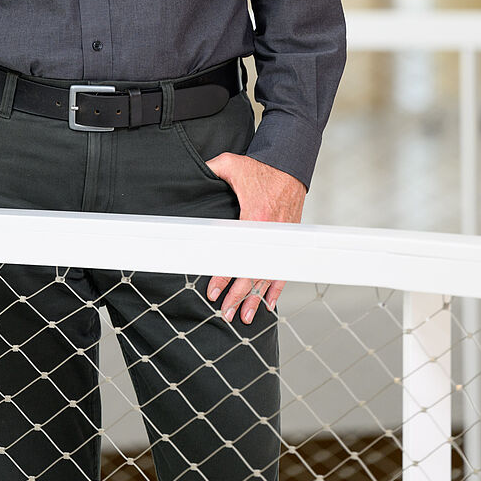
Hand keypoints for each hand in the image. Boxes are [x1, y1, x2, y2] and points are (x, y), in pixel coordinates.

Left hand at [204, 153, 304, 324]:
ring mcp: (280, 239)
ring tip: (245, 316)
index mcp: (254, 217)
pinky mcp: (286, 239)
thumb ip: (211, 169)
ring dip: (257, 298)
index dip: (223, 275)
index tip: (213, 291)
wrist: (289, 165)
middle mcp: (268, 233)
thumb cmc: (260, 167)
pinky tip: (269, 302)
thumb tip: (191, 173)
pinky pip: (282, 268)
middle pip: (253, 273)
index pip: (236, 255)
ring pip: (268, 275)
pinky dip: (276, 286)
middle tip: (226, 313)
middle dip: (239, 295)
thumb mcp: (231, 164)